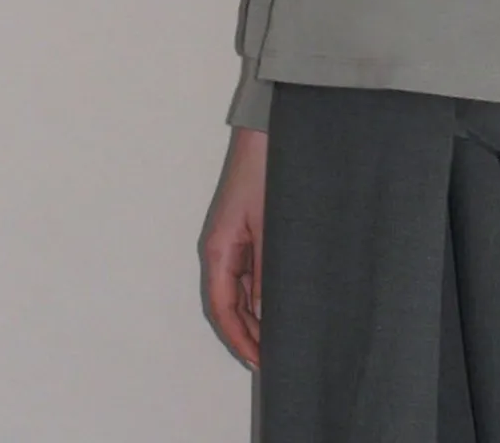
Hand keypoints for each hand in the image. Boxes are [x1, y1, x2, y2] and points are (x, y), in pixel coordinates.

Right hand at [202, 127, 268, 371]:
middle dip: (248, 334)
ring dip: (255, 316)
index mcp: (219, 251)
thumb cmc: (267, 175)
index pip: (223, 309)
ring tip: (280, 340)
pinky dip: (262, 294)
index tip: (260, 362)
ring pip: (239, 292)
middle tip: (275, 359)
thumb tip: (267, 313)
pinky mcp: (248, 233)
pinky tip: (280, 305)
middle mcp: (221, 250)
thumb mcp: (271, 227)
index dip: (239, 340)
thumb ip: (268, 272)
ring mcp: (233, 241)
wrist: (269, 135)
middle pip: (229, 305)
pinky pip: (249, 274)